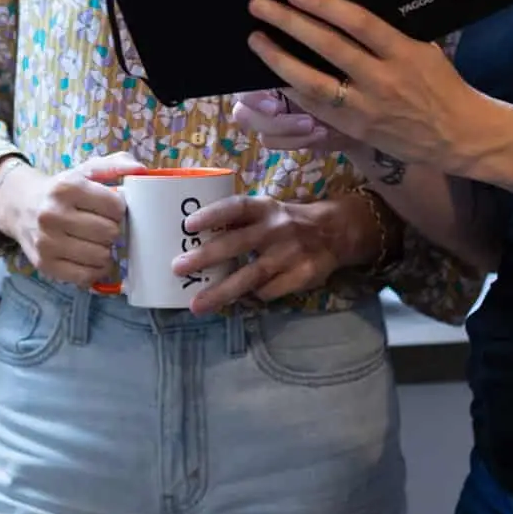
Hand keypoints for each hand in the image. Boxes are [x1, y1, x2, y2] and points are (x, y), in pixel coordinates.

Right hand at [0, 153, 147, 286]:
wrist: (19, 206)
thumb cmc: (61, 189)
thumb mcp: (85, 170)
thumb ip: (115, 165)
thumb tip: (142, 170)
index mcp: (67, 187)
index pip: (115, 206)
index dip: (119, 209)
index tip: (111, 209)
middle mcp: (53, 214)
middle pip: (109, 233)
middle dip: (112, 230)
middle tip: (104, 226)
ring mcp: (47, 242)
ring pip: (101, 257)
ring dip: (105, 251)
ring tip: (97, 242)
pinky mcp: (45, 264)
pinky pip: (85, 276)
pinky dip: (95, 270)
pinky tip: (92, 259)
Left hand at [172, 193, 373, 313]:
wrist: (335, 232)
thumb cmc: (286, 222)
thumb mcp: (267, 211)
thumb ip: (240, 222)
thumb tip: (195, 238)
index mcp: (265, 208)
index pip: (236, 207)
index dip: (212, 214)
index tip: (188, 226)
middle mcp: (276, 229)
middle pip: (237, 244)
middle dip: (205, 257)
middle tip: (177, 269)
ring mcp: (290, 254)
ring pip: (250, 277)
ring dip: (221, 292)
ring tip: (197, 305)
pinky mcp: (302, 276)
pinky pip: (268, 292)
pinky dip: (252, 297)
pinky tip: (241, 298)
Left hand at [245, 0, 495, 174]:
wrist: (460, 135)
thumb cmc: (442, 85)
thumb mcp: (423, 50)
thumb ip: (388, 35)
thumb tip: (346, 15)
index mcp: (403, 53)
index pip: (358, 23)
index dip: (324, 5)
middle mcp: (382, 79)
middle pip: (328, 47)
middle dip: (290, 24)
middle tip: (260, 6)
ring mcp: (367, 108)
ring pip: (313, 83)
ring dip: (280, 60)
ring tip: (257, 40)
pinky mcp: (357, 130)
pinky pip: (317, 109)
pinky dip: (293, 91)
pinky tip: (274, 76)